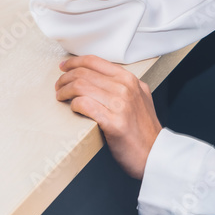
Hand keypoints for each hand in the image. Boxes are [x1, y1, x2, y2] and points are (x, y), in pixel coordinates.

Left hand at [55, 55, 162, 179]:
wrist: (155, 153)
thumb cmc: (144, 129)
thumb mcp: (140, 97)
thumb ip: (123, 84)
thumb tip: (97, 75)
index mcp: (129, 79)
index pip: (94, 61)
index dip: (74, 62)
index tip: (63, 67)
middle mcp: (126, 88)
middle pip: (83, 73)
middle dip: (65, 78)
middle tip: (58, 86)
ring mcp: (120, 104)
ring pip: (80, 86)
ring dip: (64, 91)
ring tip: (60, 97)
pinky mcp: (113, 122)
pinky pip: (84, 104)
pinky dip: (73, 104)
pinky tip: (72, 108)